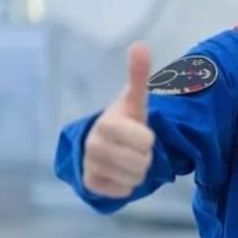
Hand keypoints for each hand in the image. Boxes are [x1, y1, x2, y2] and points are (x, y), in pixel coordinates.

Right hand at [81, 43, 156, 197]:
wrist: (104, 144)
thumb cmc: (125, 121)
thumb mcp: (134, 100)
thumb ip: (138, 75)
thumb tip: (140, 45)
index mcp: (106, 123)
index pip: (144, 139)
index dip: (148, 138)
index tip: (140, 132)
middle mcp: (93, 145)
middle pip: (140, 162)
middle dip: (144, 156)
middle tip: (135, 148)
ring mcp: (90, 166)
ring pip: (134, 178)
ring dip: (138, 171)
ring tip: (128, 158)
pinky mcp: (90, 185)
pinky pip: (122, 192)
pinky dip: (126, 185)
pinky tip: (118, 173)